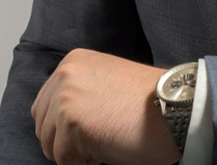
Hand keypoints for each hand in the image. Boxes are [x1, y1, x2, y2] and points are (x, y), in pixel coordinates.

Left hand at [31, 48, 180, 164]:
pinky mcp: (71, 123)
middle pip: (42, 126)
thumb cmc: (148, 103)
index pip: (44, 106)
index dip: (64, 129)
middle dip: (65, 142)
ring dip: (75, 153)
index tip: (92, 132)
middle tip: (99, 142)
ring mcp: (65, 98)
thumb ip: (79, 93)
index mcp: (72, 62)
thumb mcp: (105, 83)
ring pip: (50, 144)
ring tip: (106, 143)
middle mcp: (64, 74)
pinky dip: (85, 163)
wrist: (175, 108)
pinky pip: (64, 160)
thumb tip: (56, 125)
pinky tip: (108, 149)